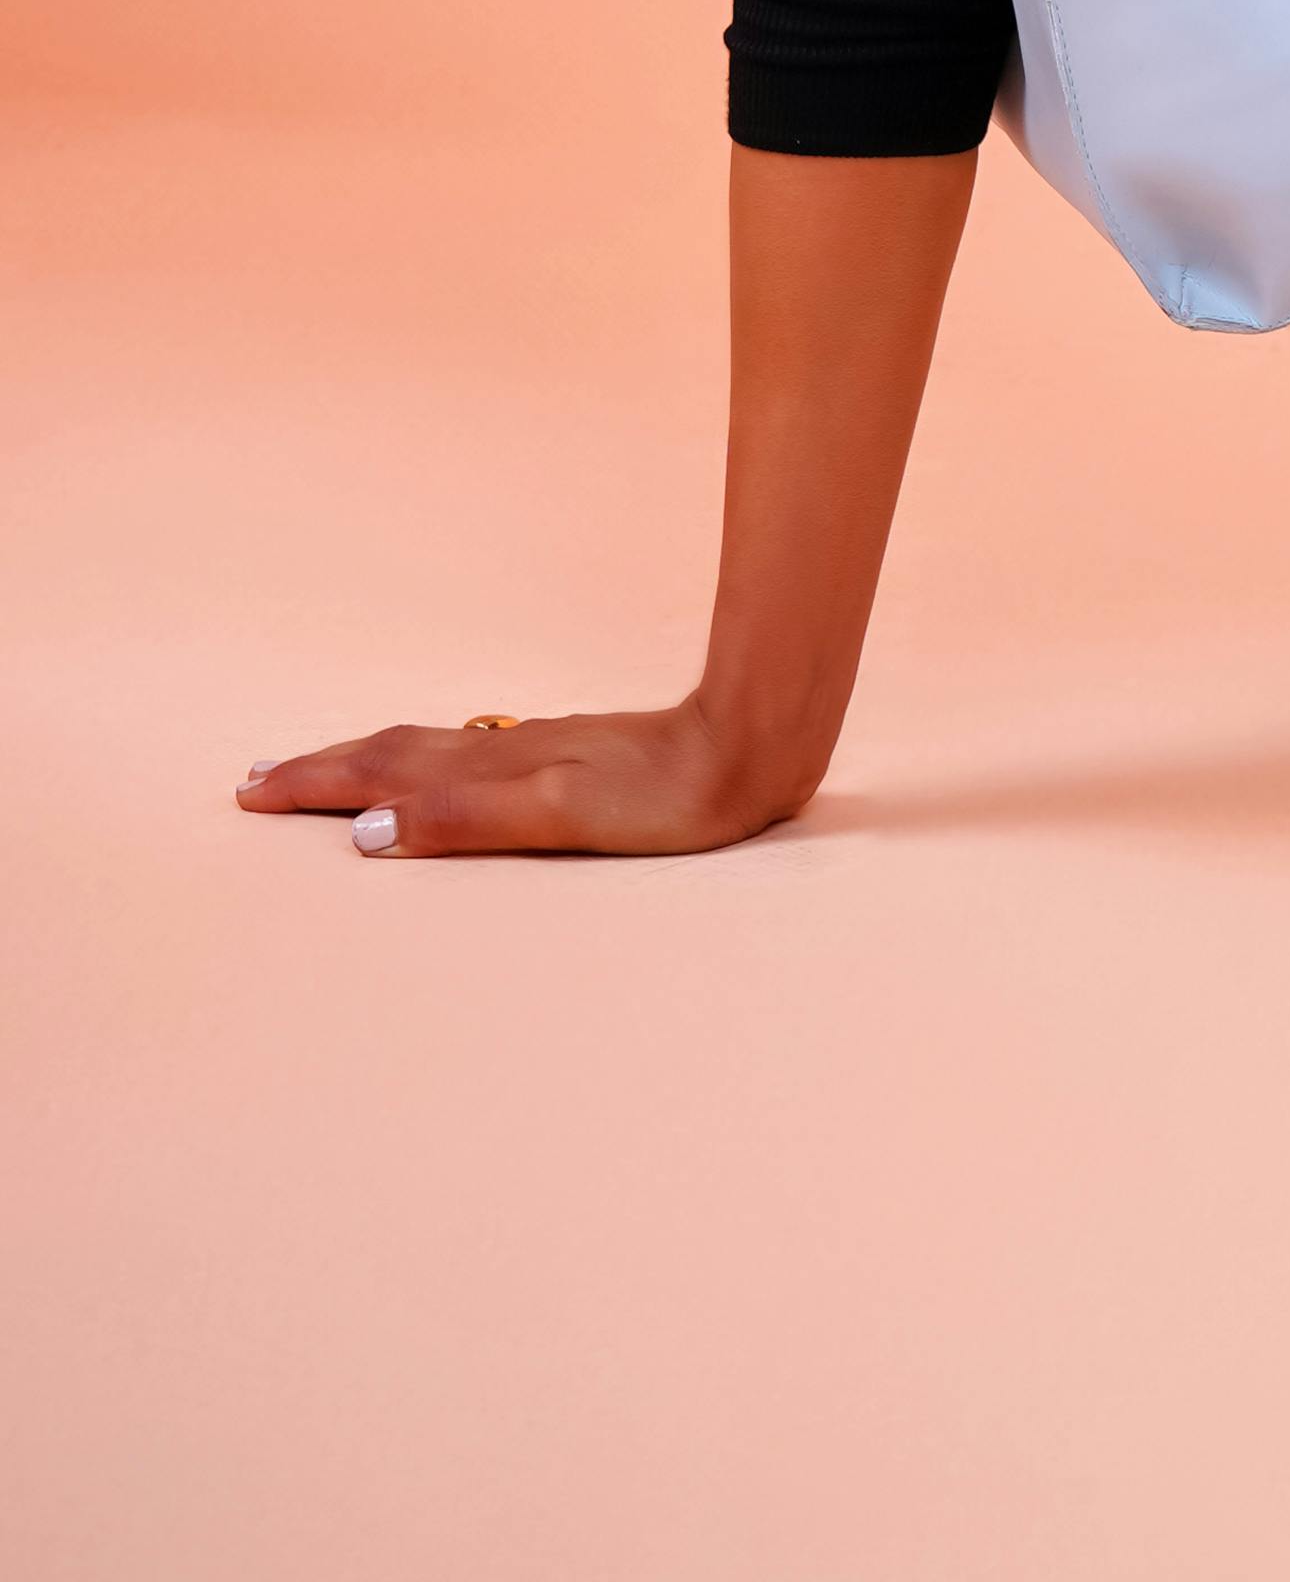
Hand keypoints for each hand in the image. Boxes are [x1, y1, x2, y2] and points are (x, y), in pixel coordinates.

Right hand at [235, 696, 818, 859]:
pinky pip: (463, 756)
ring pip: (425, 751)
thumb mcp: (559, 818)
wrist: (746, 747)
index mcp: (489, 772)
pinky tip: (431, 771)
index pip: (381, 776)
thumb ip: (466, 821)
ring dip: (365, 761)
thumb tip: (368, 834)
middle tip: (256, 781)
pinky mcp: (563, 755)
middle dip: (321, 769)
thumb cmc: (661, 799)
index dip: (316, 786)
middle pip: (391, 756)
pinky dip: (419, 764)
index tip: (252, 793)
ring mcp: (531, 749)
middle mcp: (501, 752)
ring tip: (323, 768)